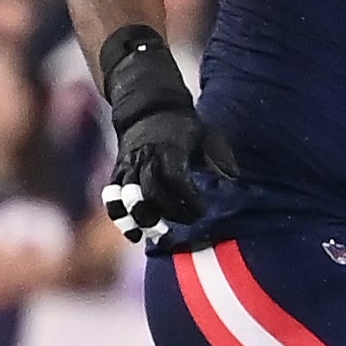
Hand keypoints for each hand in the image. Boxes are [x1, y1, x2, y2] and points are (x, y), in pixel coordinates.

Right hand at [104, 108, 238, 249]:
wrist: (149, 109)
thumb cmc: (184, 126)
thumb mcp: (208, 133)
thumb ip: (220, 155)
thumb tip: (233, 177)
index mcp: (169, 149)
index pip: (176, 178)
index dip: (189, 199)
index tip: (204, 210)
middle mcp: (145, 159)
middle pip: (152, 192)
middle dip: (171, 213)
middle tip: (190, 221)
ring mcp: (128, 166)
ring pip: (129, 198)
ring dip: (144, 219)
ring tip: (160, 234)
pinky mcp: (117, 173)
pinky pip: (112, 197)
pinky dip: (120, 217)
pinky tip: (135, 235)